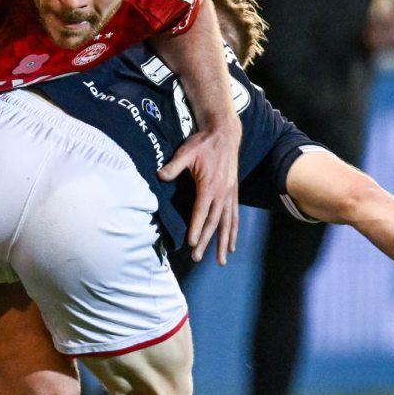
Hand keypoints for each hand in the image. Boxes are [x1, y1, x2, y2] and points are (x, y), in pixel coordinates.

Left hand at [158, 126, 239, 264]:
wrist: (224, 134)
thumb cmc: (202, 143)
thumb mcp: (186, 152)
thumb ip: (174, 166)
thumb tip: (160, 176)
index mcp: (209, 185)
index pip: (201, 211)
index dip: (196, 228)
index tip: (191, 243)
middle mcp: (222, 192)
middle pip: (213, 222)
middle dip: (205, 241)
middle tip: (197, 258)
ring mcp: (230, 194)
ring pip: (227, 223)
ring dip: (223, 242)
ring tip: (221, 260)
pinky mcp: (233, 193)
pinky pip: (234, 216)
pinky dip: (233, 231)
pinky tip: (231, 245)